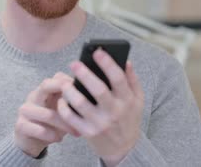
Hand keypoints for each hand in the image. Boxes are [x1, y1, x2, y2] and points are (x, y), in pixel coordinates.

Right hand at [14, 72, 78, 157]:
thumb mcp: (63, 111)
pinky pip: (37, 129)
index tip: (86, 92)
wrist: (30, 140)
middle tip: (80, 107)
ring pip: (46, 114)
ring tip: (76, 132)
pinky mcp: (21, 125)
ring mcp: (25, 110)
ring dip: (63, 124)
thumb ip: (72, 102)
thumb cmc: (52, 123)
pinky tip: (59, 139)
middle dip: (64, 94)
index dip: (71, 82)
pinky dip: (50, 135)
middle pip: (46, 86)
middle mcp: (34, 96)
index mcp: (45, 90)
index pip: (57, 78)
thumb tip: (95, 98)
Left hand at [57, 49, 144, 165]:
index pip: (118, 79)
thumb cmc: (129, 119)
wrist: (124, 149)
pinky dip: (64, 107)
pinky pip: (71, 118)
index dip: (107, 64)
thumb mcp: (138, 100)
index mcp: (127, 100)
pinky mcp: (88, 132)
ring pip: (80, 103)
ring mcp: (100, 123)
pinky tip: (62, 99)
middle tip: (74, 63)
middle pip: (98, 90)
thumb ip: (132, 80)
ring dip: (70, 90)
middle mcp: (114, 111)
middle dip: (85, 74)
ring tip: (64, 82)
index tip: (97, 52)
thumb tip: (126, 61)